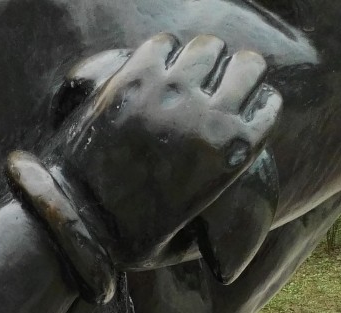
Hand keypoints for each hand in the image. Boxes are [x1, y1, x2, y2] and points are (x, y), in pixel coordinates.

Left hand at [51, 34, 281, 269]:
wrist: (72, 219)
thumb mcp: (183, 240)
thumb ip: (213, 220)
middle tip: (214, 81)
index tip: (236, 104)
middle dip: (235, 70)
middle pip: (250, 64)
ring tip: (181, 74)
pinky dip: (160, 53)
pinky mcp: (133, 80)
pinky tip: (150, 70)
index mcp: (232, 153)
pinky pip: (162, 44)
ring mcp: (171, 94)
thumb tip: (226, 220)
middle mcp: (210, 117)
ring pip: (207, 47)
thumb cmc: (124, 239)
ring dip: (198, 58)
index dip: (253, 102)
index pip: (268, 104)